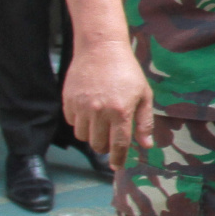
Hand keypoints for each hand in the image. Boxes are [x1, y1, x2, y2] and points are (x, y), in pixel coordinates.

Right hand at [62, 38, 154, 168]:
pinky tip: (88, 111)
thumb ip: (144, 122)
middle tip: (110, 139)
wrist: (101, 49)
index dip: (118, 159)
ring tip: (99, 123)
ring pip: (82, 136)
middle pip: (98, 144)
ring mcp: (82, 106)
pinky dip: (79, 122)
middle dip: (105, 147)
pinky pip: (71, 122)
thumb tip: (146, 145)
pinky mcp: (68, 100)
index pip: (118, 144)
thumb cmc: (127, 71)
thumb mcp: (144, 95)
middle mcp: (100, 111)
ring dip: (91, 135)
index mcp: (121, 111)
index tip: (117, 166)